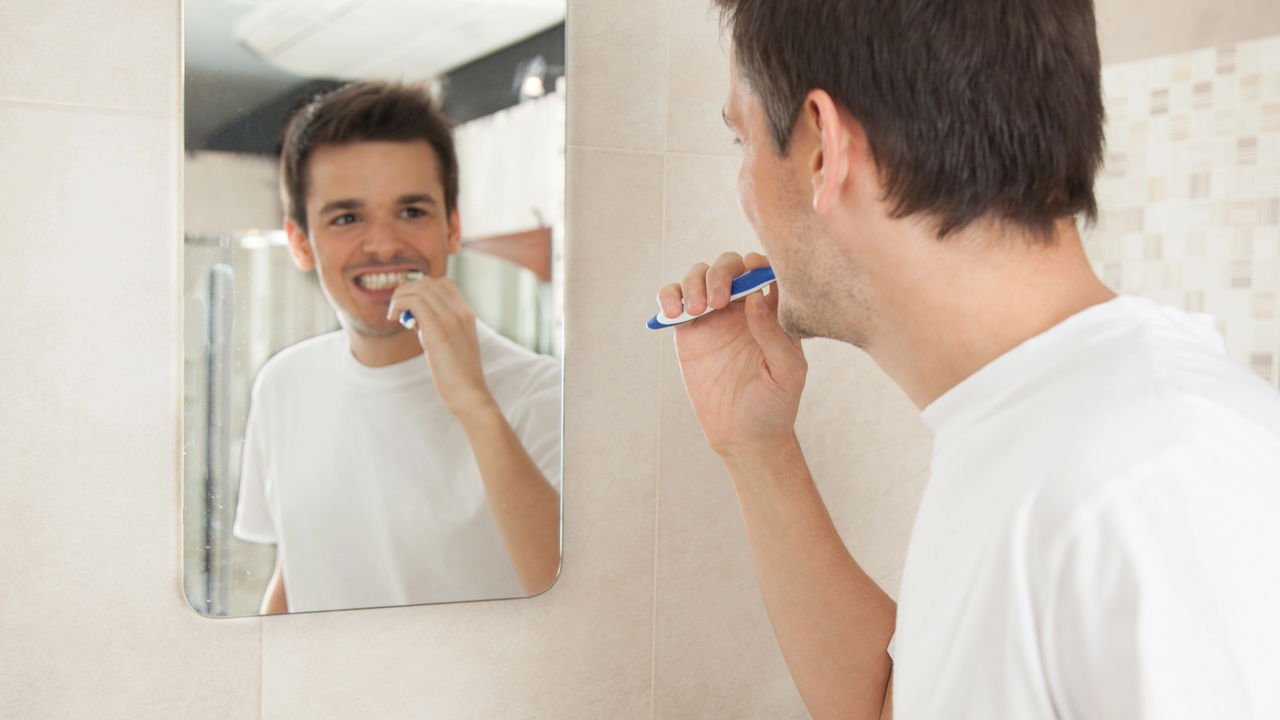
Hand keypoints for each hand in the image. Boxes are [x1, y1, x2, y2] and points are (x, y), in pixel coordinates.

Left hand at [387, 277, 494, 418]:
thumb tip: (410, 310)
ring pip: (419, 288)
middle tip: (397, 311)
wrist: (469, 394)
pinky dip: (399, 304)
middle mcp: (461, 311)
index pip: (443, 283)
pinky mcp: (438, 329)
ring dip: (400, 297)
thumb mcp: (448, 343)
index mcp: (467, 314)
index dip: (421, 289)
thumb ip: (433, 325)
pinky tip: (394, 319)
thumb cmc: (457, 375)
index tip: (410, 308)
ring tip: (394, 316)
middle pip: (428, 282)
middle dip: (406, 291)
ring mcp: (452, 318)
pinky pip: (414, 301)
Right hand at [658, 252, 806, 459]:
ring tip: (697, 310)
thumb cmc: (775, 404)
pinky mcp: (688, 332)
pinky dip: (668, 296)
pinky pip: (673, 300)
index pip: (763, 270)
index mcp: (771, 311)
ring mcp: (712, 317)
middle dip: (720, 273)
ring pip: (698, 276)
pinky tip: (673, 311)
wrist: (744, 436)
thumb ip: (773, 333)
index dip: (756, 262)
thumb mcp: (786, 371)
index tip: (750, 271)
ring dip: (694, 283)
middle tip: (718, 301)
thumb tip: (755, 296)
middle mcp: (741, 308)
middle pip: (727, 266)